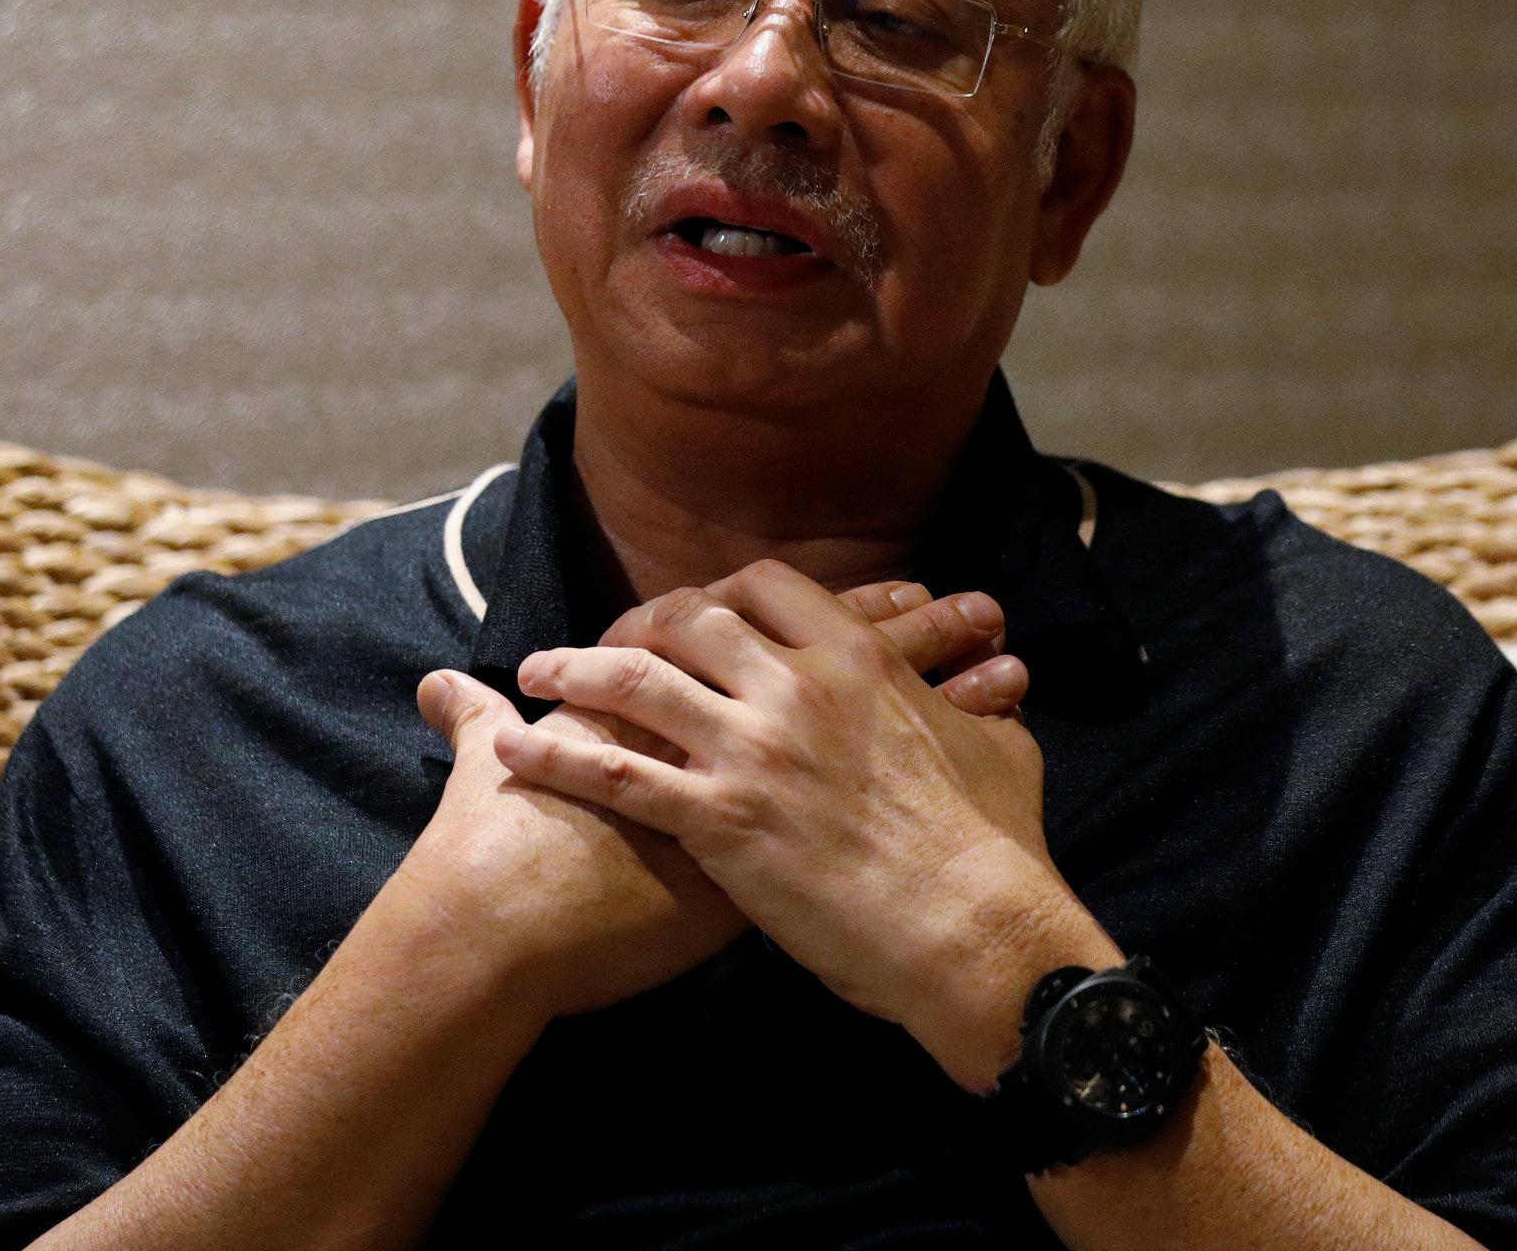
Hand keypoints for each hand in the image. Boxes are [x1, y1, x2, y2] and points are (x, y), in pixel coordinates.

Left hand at [408, 581, 1027, 1024]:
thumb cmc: (996, 846)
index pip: (765, 586)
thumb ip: (978, 707)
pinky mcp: (720, 821)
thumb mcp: (999, 748)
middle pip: (687, 621)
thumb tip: (1004, 690)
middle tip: (606, 646)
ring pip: (634, 683)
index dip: (719, 593)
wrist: (975, 930)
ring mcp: (752, 751)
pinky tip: (512, 752)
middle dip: (637, 626)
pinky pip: (615, 776)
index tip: (696, 614)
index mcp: (858, 658)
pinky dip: (554, 757)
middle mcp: (795, 687)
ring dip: (573, 672)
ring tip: (532, 674)